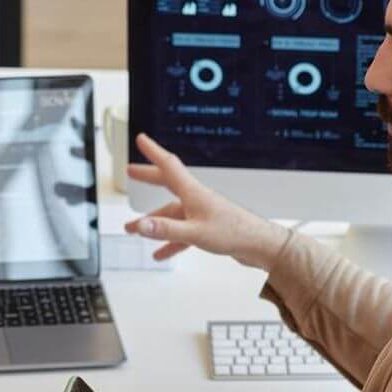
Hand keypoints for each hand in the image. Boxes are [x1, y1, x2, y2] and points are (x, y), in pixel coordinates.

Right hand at [125, 133, 288, 266]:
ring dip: (153, 221)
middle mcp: (196, 198)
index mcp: (193, 192)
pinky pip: (181, 231)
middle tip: (132, 171)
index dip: (153, 151)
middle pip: (167, 182)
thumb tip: (141, 224)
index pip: (168, 165)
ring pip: (171, 212)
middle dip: (147, 177)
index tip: (142, 139)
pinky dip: (169, 241)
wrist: (260, 245)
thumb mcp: (195, 232)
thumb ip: (166, 229)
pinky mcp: (207, 227)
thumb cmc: (234, 233)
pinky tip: (161, 252)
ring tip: (135, 229)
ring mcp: (201, 212)